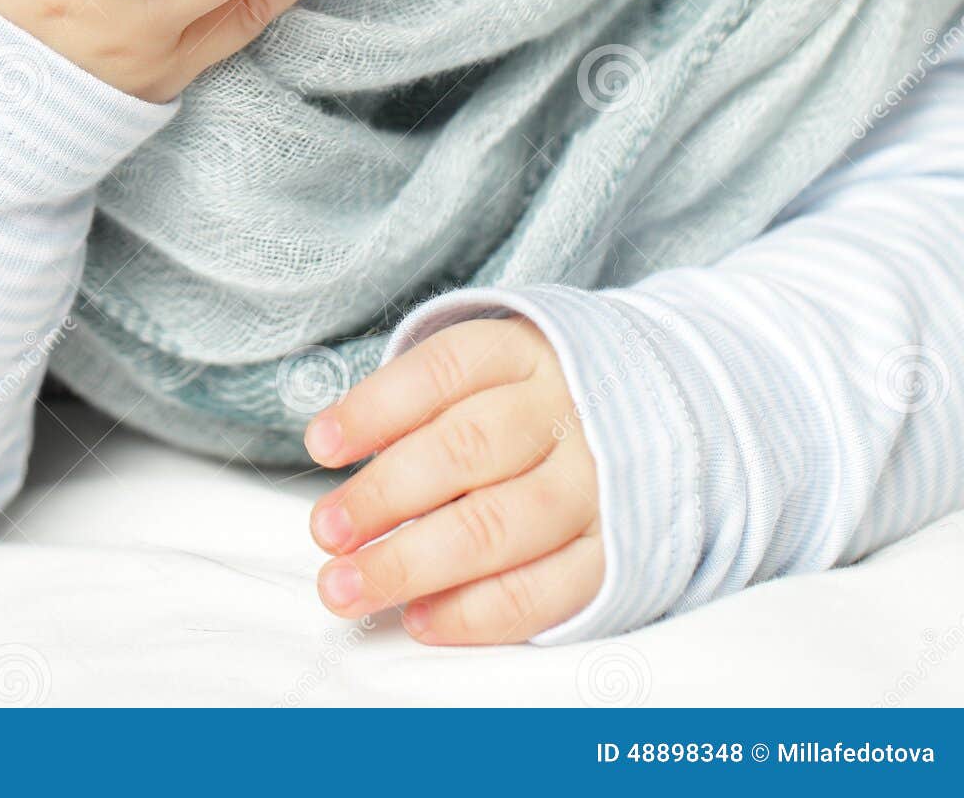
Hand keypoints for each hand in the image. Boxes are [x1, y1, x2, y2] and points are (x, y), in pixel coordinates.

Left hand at [304, 315, 604, 643]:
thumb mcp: (483, 373)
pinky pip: (546, 592)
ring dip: (413, 562)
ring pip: (499, 526)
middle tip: (326, 531)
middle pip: (465, 450)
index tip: (320, 445)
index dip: (375, 409)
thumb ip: (419, 409)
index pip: (441, 371)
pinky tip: (419, 617)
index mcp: (522, 354)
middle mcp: (563, 413)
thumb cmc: (526, 401)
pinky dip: (476, 612)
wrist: (650, 414)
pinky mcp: (616, 552)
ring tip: (350, 585)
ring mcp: (597, 484)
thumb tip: (334, 455)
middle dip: (384, 496)